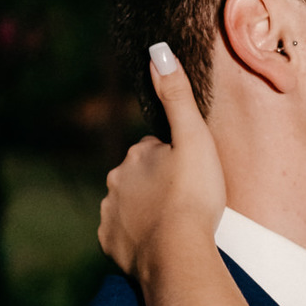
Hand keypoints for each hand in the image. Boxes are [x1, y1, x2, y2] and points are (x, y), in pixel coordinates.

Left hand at [99, 45, 225, 282]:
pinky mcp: (111, 245)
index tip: (192, 173)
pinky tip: (157, 243)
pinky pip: (123, 236)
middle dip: (158, 184)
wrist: (177, 255)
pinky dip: (137, 238)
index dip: (175, 159)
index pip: (154, 149)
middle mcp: (115, 182)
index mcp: (135, 156)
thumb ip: (177, 96)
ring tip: (175, 225)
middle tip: (186, 200)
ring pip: (130, 206)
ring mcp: (111, 215)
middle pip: (139, 177)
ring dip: (148, 211)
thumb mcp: (194, 138)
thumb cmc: (193, 196)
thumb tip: (158, 50)